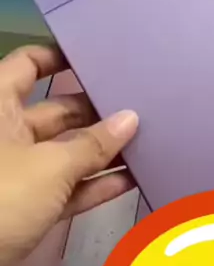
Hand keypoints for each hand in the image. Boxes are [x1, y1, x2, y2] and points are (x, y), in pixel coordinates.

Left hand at [0, 44, 137, 265]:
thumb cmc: (0, 199)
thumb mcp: (50, 166)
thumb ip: (93, 143)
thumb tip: (131, 119)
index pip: (27, 65)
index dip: (59, 57)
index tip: (101, 58)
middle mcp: (7, 134)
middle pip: (56, 112)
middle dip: (96, 111)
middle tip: (142, 106)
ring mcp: (18, 173)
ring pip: (66, 153)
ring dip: (103, 151)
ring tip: (148, 140)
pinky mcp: (28, 208)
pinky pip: (68, 189)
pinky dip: (96, 186)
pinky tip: (132, 179)